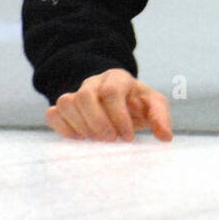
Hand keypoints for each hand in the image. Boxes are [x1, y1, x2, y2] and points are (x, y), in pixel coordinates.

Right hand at [45, 68, 173, 141]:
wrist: (120, 102)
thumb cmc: (138, 104)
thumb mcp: (154, 105)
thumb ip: (161, 117)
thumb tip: (165, 136)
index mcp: (117, 78)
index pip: (112, 91)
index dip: (118, 116)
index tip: (127, 137)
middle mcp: (93, 83)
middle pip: (85, 96)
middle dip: (97, 121)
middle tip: (109, 140)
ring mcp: (76, 94)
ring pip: (66, 103)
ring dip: (80, 126)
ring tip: (95, 141)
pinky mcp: (64, 108)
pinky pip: (53, 114)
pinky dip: (63, 128)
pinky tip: (79, 139)